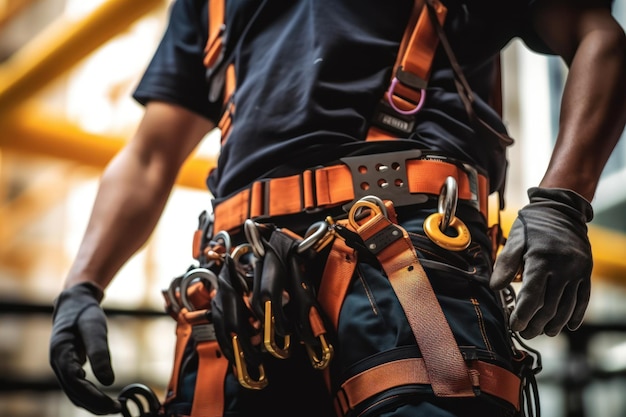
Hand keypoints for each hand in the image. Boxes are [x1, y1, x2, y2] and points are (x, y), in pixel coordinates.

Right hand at [49, 282, 120, 414]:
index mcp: (60, 353)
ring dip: (92, 403)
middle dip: (95, 404)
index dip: (94, 396)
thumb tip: (108, 381)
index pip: (76, 383)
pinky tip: (104, 398)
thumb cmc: (84, 313)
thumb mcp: (95, 328)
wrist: (74, 302)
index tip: (112, 404)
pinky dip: (90, 395)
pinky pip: (77, 386)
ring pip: (74, 392)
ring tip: (114, 407)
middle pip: (74, 392)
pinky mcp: (68, 366)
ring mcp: (61, 366)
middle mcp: (57, 363)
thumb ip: (100, 352)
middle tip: (117, 409)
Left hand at [490, 187, 593, 338]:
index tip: (514, 326)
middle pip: (549, 307)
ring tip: (543, 332)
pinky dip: (575, 316)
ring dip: (554, 324)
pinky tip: (566, 326)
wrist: (561, 211)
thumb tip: (495, 288)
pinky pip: (583, 300)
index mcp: (541, 261)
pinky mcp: (586, 273)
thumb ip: (505, 264)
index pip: (532, 297)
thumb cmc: (532, 227)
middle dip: (535, 324)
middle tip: (524, 332)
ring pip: (567, 307)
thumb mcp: (515, 240)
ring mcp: (577, 272)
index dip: (522, 315)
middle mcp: (562, 268)